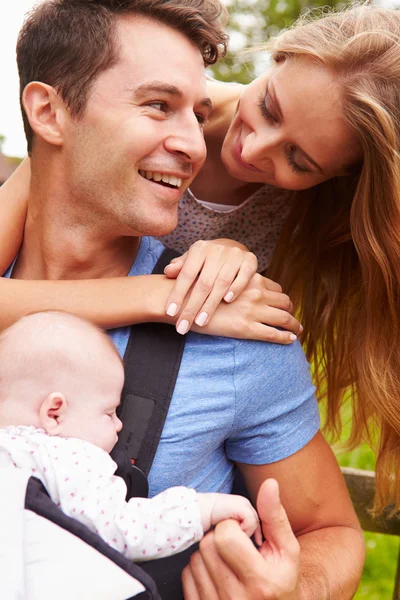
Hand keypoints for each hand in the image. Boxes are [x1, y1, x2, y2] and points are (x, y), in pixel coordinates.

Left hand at [164, 239, 257, 334]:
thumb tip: (168, 272)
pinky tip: (227, 301)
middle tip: (183, 327)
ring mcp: (234, 255)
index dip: (178, 294)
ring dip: (211, 304)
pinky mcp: (250, 260)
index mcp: (199, 249)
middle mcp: (216, 250)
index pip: (186, 274)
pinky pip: (243, 276)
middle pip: (203, 282)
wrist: (232, 246)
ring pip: (222, 282)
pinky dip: (236, 288)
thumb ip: (180, 267)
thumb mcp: (191, 259)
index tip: (170, 313)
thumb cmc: (206, 260)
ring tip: (201, 322)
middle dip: (192, 307)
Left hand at [182, 480, 299, 599]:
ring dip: (209, 554)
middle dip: (219, 538)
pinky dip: (199, 570)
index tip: (244, 535)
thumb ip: (275, 517)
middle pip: (208, 545)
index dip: (233, 526)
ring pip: (195, 559)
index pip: (225, 536)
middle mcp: (237, 599)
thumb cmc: (282, 580)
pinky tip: (217, 575)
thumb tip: (269, 484)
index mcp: (261, 581)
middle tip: (236, 547)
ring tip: (229, 562)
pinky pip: (187, 576)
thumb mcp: (287, 551)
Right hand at [193, 274, 300, 343]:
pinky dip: (286, 337)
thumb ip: (236, 282)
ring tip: (297, 330)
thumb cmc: (199, 290)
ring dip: (294, 324)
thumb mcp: (222, 278)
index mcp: (250, 279)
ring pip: (284, 318)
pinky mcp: (247, 328)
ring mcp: (253, 311)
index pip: (275, 287)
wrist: (185, 302)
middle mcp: (256, 293)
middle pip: (284, 301)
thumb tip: (242, 288)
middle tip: (293, 318)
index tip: (284, 304)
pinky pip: (274, 334)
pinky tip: (290, 339)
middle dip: (291, 310)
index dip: (282, 297)